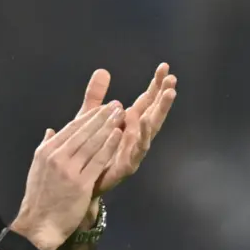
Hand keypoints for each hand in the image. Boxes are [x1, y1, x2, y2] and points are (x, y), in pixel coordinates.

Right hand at [12, 103, 123, 249]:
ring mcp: (68, 170)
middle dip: (102, 116)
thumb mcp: (37, 168)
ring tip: (121, 114)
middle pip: (83, 132)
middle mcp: (56, 156)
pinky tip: (118, 135)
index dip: (89, 116)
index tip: (103, 107)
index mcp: (46, 151)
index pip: (71, 128)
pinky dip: (109, 146)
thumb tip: (50, 131)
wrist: (39, 225)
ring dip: (108, 126)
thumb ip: (45, 147)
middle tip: (117, 105)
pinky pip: (97, 160)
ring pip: (92, 143)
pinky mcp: (80, 183)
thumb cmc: (40, 199)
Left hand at [74, 64, 177, 196]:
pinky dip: (140, 136)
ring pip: (150, 130)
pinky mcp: (127, 166)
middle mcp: (134, 136)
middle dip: (163, 96)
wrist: (77, 182)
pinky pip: (136, 151)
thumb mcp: (89, 117)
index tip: (164, 67)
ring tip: (167, 96)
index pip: (146, 100)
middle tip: (172, 80)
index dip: (155, 84)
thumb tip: (102, 70)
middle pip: (153, 113)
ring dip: (159, 113)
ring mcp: (133, 151)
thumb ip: (95, 96)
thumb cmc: (87, 149)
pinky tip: (141, 122)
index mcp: (129, 123)